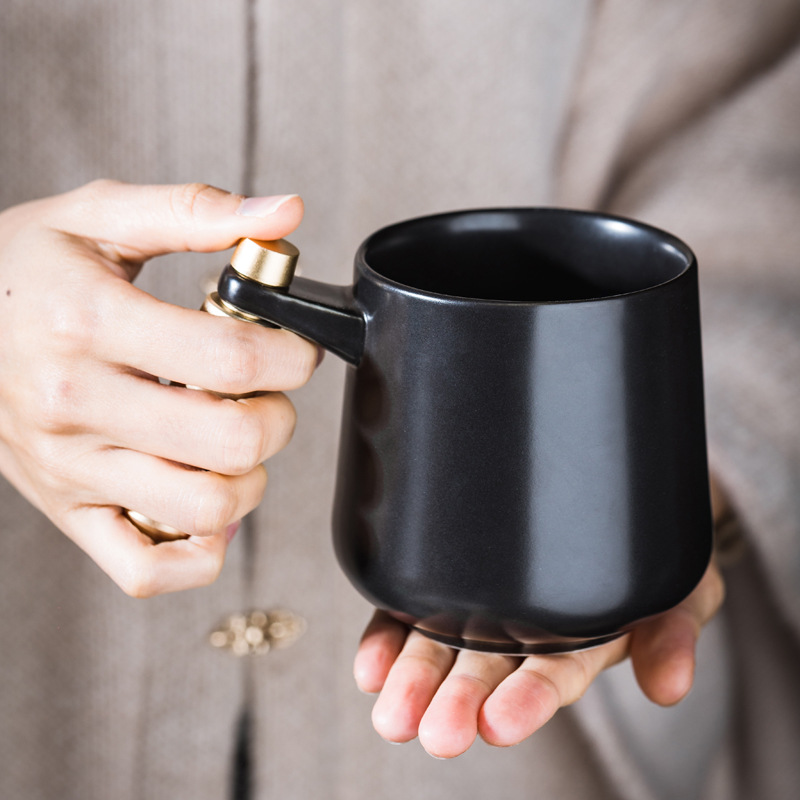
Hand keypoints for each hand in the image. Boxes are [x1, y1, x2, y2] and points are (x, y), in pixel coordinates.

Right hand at [0, 181, 318, 595]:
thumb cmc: (21, 269)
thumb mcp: (98, 216)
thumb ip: (197, 212)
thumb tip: (285, 211)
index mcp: (88, 322)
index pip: (230, 360)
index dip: (291, 357)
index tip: (294, 350)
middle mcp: (75, 404)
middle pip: (230, 443)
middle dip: (278, 417)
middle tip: (265, 394)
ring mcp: (69, 467)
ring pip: (203, 510)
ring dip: (249, 479)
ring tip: (234, 442)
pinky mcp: (67, 509)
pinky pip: (146, 571)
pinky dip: (200, 552)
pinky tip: (210, 504)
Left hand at [355, 537, 724, 758]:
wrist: (611, 505)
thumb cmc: (646, 556)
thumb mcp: (679, 589)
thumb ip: (673, 633)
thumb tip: (672, 687)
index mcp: (580, 637)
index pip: (553, 674)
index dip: (527, 699)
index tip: (498, 724)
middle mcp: (526, 628)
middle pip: (488, 667)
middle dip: (460, 701)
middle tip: (433, 733)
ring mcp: (485, 605)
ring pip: (444, 644)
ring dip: (416, 676)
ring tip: (391, 713)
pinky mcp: (451, 580)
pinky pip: (415, 609)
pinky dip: (391, 637)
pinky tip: (370, 666)